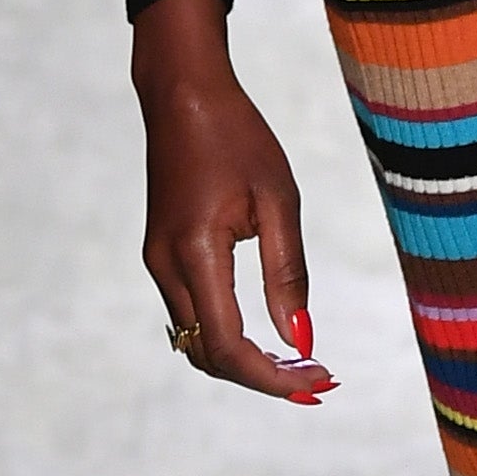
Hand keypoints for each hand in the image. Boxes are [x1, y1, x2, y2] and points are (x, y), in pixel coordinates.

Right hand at [130, 0, 336, 402]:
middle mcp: (165, 267)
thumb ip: (287, 273)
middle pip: (209, 355)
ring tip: (301, 363)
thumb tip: (300, 339)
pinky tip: (268, 334)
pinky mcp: (161, 255)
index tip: (319, 381)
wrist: (182, 95)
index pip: (228, 346)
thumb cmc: (237, 137)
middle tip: (319, 381)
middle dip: (263, 378)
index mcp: (195, 254)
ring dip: (246, 361)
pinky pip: (192, 316)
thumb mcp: (278, 200)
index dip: (273, 377)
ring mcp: (157, 263)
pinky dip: (228, 336)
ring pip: (197, 341)